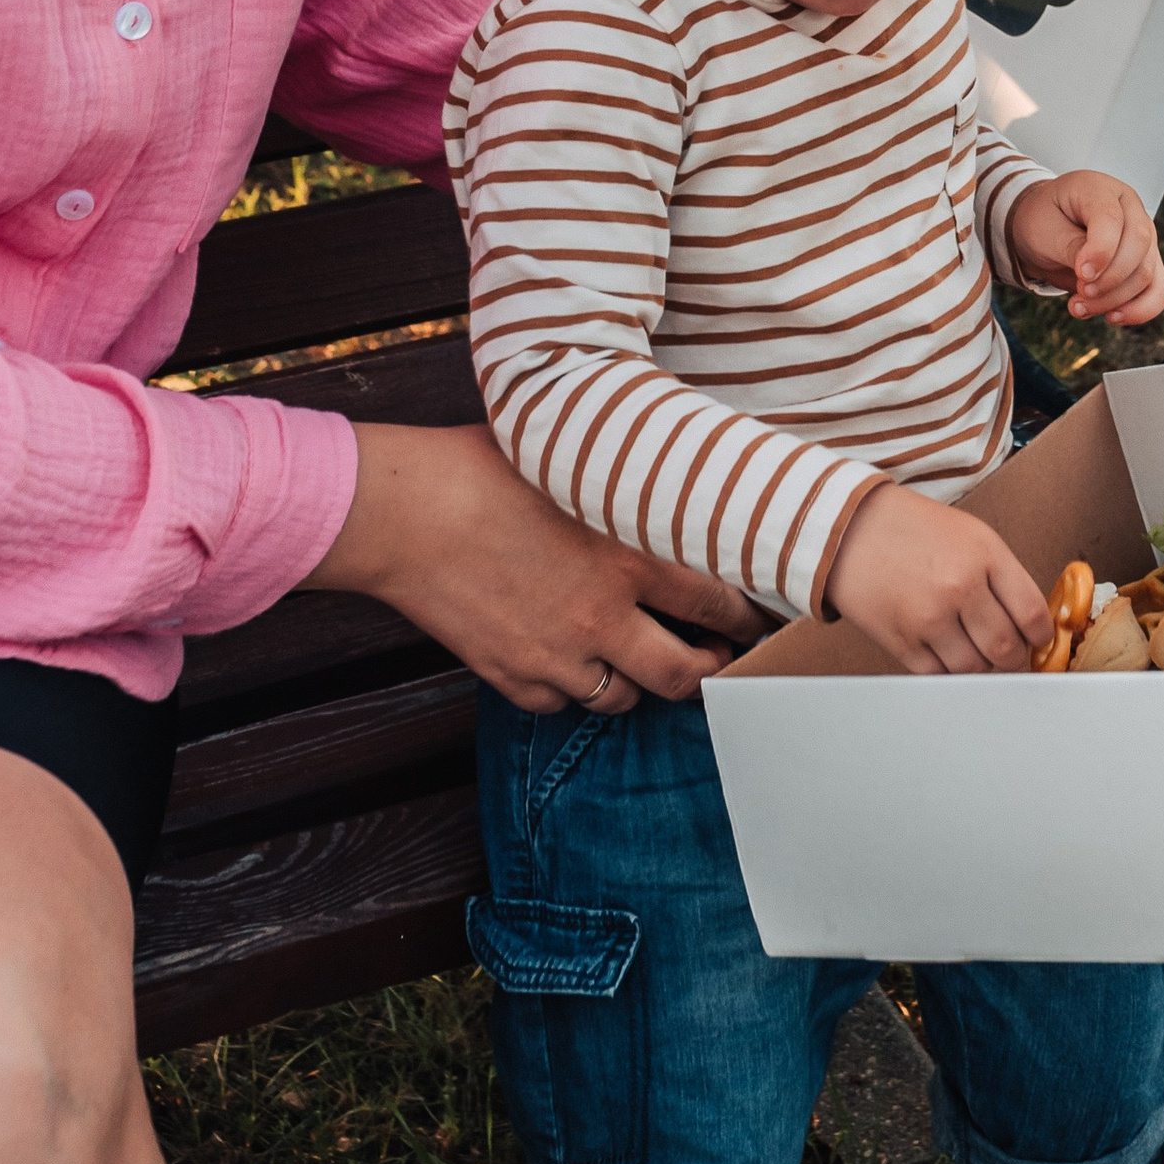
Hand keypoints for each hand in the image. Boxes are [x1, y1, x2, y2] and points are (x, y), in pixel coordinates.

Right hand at [308, 424, 757, 715]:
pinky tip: (570, 661)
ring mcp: (557, 655)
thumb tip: (670, 471)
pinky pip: (561, 704)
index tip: (759, 619)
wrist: (404, 512)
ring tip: (641, 660)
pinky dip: (572, 688)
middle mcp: (603, 615)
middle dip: (708, 671)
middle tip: (715, 659)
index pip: (718, 602)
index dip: (747, 617)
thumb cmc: (481, 466)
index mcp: (630, 553)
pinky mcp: (512, 677)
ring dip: (637, 682)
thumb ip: (626, 482)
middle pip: (683, 673)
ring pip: (623, 699)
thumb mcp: (572, 458)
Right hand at [823, 481, 1052, 674]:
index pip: (1033, 614)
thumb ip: (1004, 577)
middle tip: (1010, 653)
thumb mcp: (971, 535)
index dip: (1042, 636)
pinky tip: (945, 649)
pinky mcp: (902, 641)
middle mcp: (960, 587)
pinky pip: (940, 676)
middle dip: (1015, 658)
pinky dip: (948, 670)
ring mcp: (929, 618)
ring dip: (980, 665)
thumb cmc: (913, 529)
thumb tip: (1032, 625)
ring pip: (975, 669)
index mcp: (984, 555)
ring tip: (973, 647)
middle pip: (1008, 650)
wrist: (850, 527)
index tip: (1039, 640)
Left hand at [1010, 170, 1163, 325]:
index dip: (1100, 251)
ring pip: (1147, 273)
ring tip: (1080, 307)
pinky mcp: (1148, 262)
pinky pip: (1158, 290)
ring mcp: (1144, 235)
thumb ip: (1070, 248)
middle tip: (1079, 294)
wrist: (1045, 231)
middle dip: (1108, 280)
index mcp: (1100, 189)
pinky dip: (1139, 310)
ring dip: (1115, 300)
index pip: (1111, 218)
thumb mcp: (1044, 230)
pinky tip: (1112, 317)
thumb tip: (1093, 275)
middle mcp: (1130, 208)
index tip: (1080, 275)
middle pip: (1138, 245)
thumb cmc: (1043, 222)